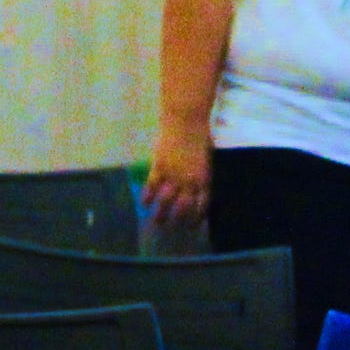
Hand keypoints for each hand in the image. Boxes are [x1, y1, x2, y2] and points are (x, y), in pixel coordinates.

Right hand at [143, 120, 212, 234]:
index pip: (201, 205)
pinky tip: (143, 203)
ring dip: (161, 213)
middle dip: (178, 220)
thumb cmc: (199, 136)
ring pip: (166, 200)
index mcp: (204, 180)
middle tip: (172, 228)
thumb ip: (200, 174)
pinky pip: (152, 185)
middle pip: (183, 207)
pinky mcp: (159, 166)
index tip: (191, 226)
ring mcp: (174, 174)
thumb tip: (196, 185)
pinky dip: (148, 195)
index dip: (195, 218)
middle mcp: (189, 181)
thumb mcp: (206, 159)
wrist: (186, 121)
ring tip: (157, 222)